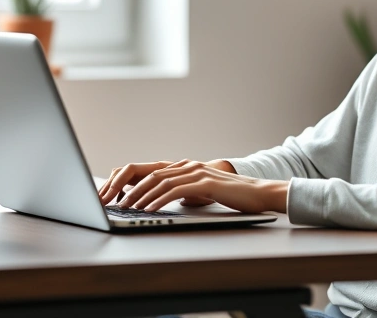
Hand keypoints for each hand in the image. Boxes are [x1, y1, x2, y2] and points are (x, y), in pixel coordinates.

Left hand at [113, 159, 287, 213]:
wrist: (259, 193)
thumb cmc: (233, 196)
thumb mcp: (204, 192)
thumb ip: (187, 191)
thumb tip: (171, 199)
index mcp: (186, 167)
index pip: (153, 173)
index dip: (133, 184)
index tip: (119, 196)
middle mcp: (189, 165)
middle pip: (151, 175)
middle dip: (131, 190)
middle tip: (117, 203)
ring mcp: (196, 172)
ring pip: (160, 182)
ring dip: (141, 196)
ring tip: (128, 207)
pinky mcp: (205, 182)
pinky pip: (175, 191)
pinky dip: (159, 200)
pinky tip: (149, 209)